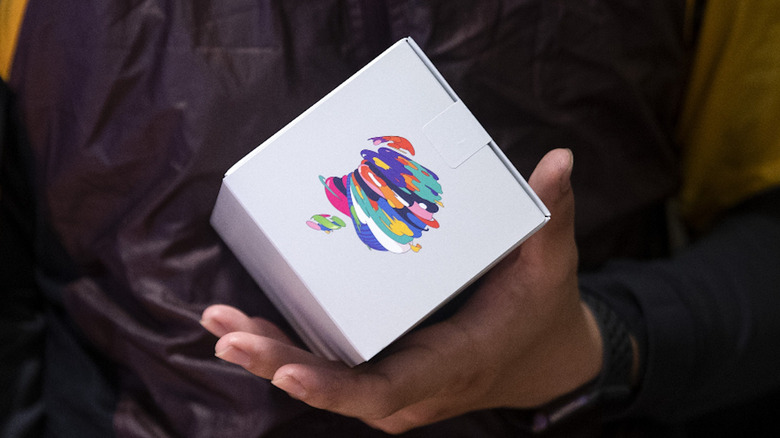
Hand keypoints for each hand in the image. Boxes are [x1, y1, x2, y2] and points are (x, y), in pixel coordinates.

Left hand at [201, 148, 602, 433]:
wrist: (541, 359)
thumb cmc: (540, 312)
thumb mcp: (549, 265)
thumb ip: (549, 216)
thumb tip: (560, 161)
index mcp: (454, 364)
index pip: (387, 388)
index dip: (335, 385)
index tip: (288, 372)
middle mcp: (416, 389)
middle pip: (338, 389)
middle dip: (279, 363)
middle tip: (227, 334)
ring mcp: (397, 389)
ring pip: (326, 381)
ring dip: (271, 356)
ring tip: (221, 326)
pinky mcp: (385, 376)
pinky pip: (332, 370)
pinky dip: (289, 351)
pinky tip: (249, 327)